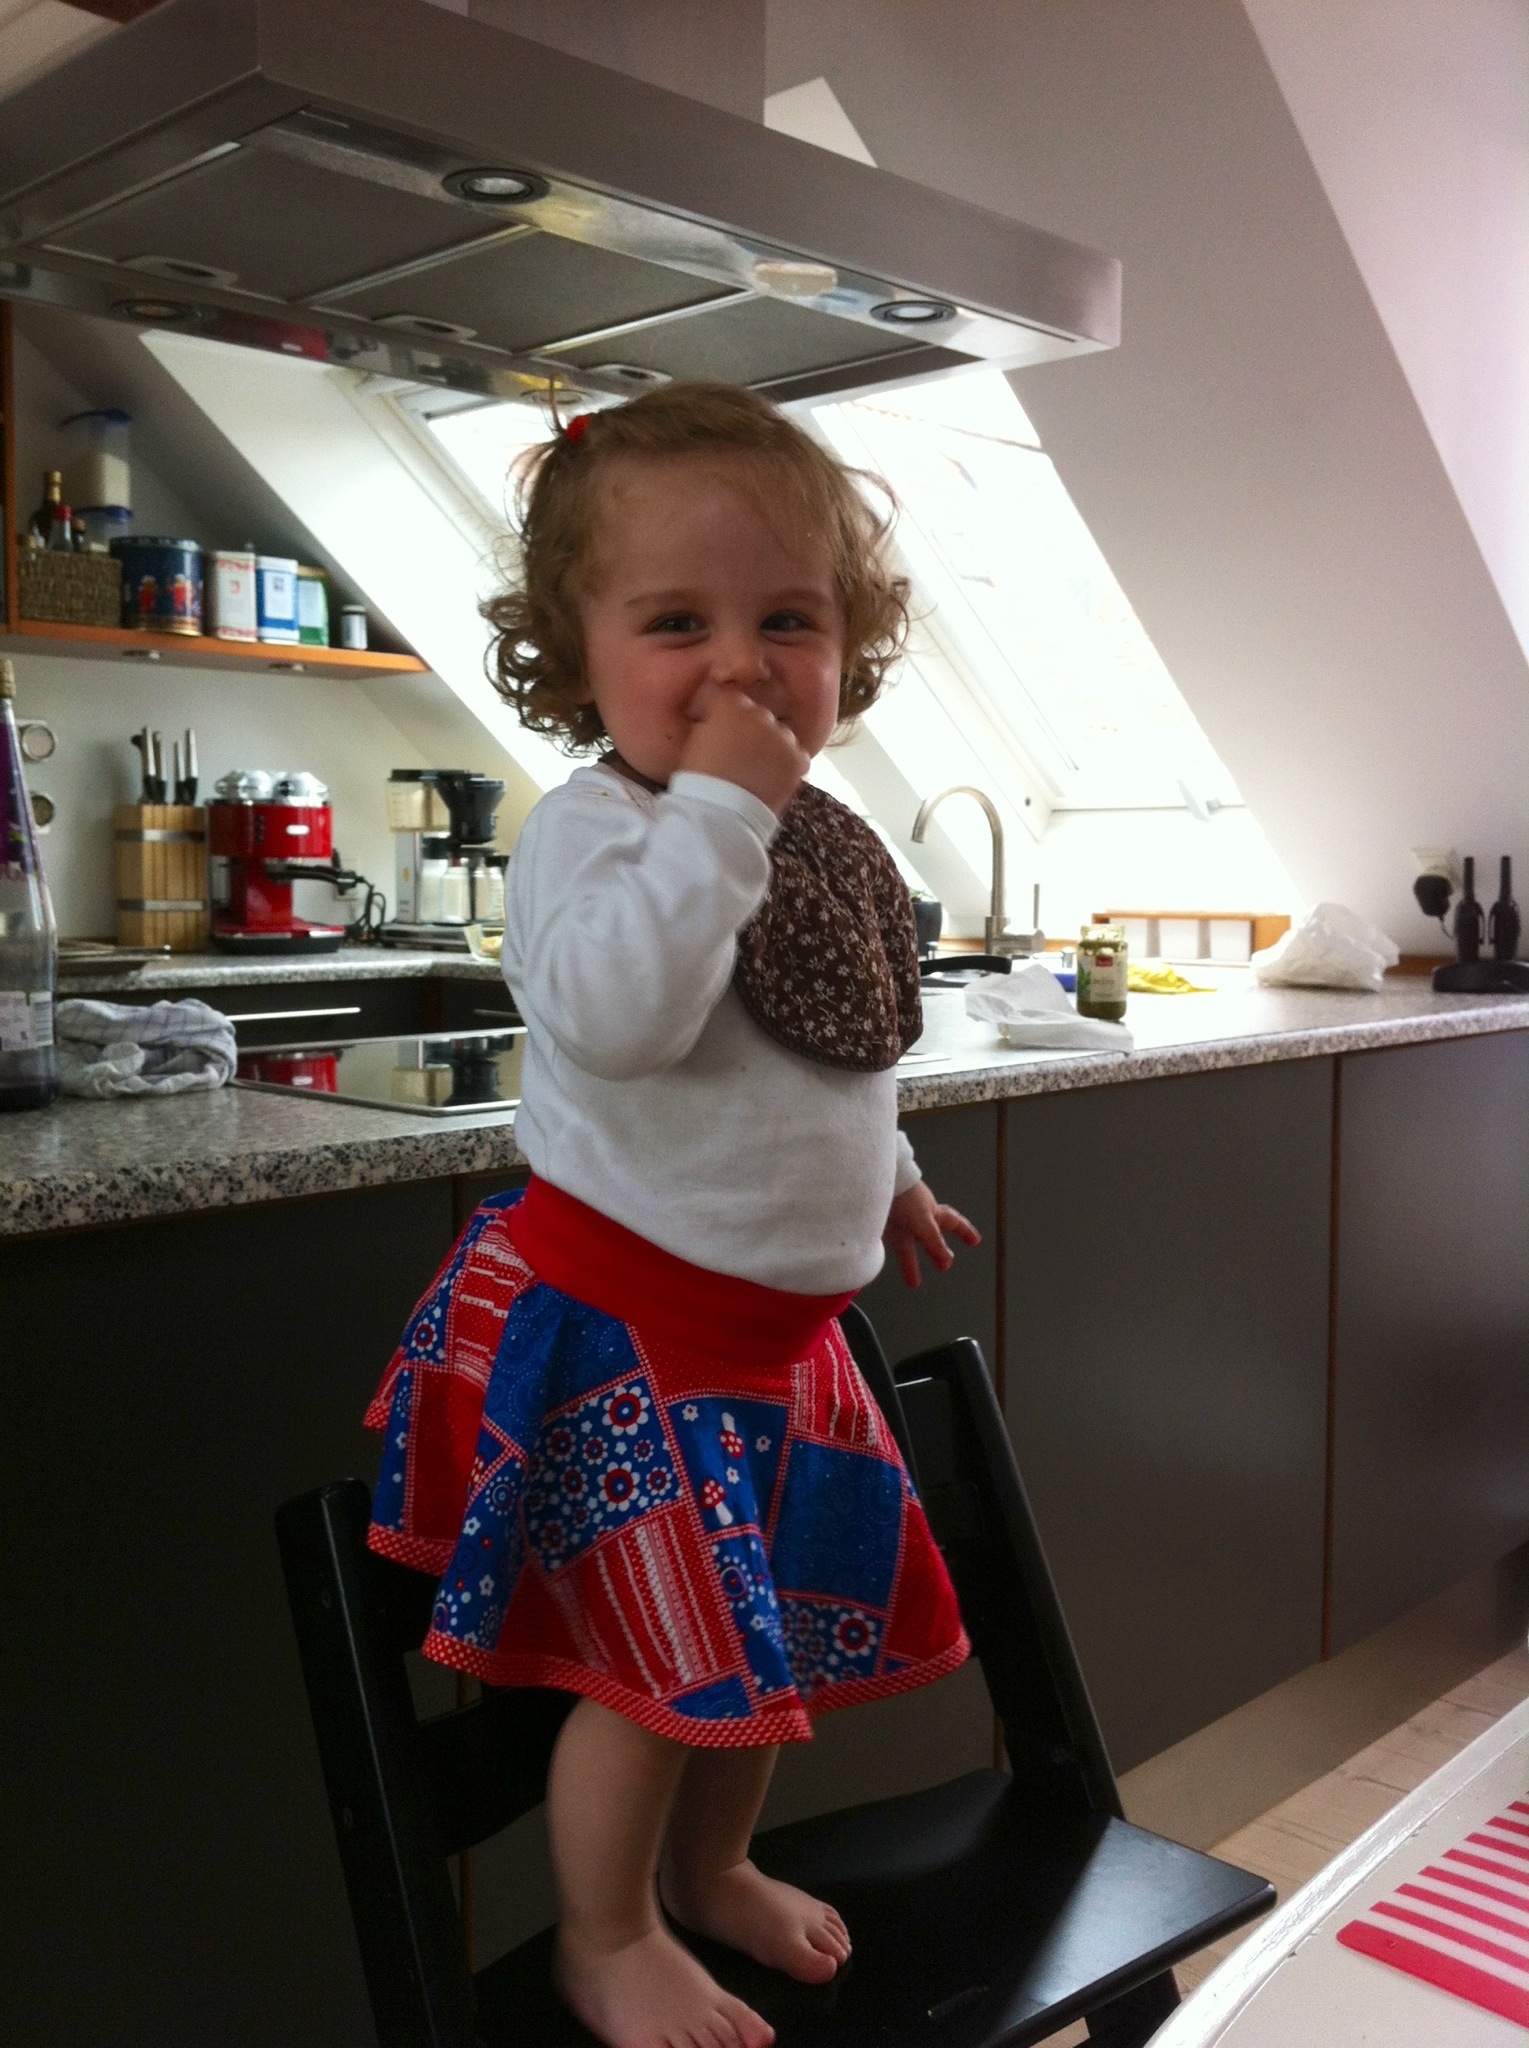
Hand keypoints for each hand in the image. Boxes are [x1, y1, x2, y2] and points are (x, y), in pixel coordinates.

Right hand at [678, 680, 809, 815]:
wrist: (722, 811)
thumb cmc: (699, 780)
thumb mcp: (695, 744)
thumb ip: (711, 727)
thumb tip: (718, 726)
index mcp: (728, 706)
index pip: (733, 701)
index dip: (728, 718)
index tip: (724, 733)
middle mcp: (759, 714)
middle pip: (759, 716)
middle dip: (752, 731)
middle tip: (743, 755)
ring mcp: (781, 736)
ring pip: (781, 735)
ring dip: (773, 747)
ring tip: (761, 770)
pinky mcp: (797, 758)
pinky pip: (799, 756)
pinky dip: (791, 764)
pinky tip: (778, 778)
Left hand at [883, 1182, 980, 1288]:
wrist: (873, 1183)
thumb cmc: (904, 1195)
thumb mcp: (923, 1222)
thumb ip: (935, 1243)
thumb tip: (948, 1261)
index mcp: (932, 1211)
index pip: (953, 1222)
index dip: (965, 1232)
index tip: (975, 1241)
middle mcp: (917, 1217)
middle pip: (931, 1238)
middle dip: (938, 1253)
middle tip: (944, 1268)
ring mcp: (899, 1222)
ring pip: (909, 1247)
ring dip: (912, 1265)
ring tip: (915, 1284)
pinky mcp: (882, 1227)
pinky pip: (892, 1245)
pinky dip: (895, 1256)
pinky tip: (893, 1267)